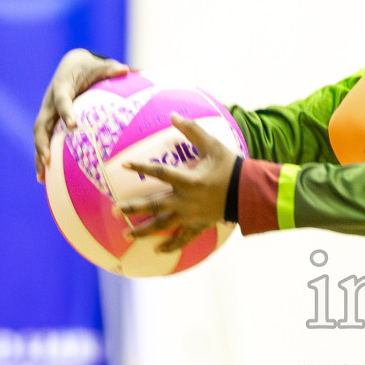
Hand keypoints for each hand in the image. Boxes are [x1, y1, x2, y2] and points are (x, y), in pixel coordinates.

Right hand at [33, 48, 129, 181]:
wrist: (70, 66)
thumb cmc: (88, 68)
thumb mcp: (98, 66)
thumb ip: (110, 69)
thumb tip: (126, 69)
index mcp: (61, 88)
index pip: (62, 101)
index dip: (66, 112)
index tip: (72, 124)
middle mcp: (49, 102)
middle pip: (41, 125)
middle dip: (42, 143)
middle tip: (48, 159)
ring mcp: (47, 113)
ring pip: (39, 136)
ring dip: (39, 155)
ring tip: (41, 177)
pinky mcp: (48, 122)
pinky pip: (43, 141)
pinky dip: (42, 157)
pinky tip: (45, 178)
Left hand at [114, 113, 239, 252]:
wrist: (249, 192)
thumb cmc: (230, 167)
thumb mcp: (212, 145)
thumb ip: (192, 130)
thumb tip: (173, 114)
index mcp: (188, 180)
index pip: (159, 172)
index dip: (141, 167)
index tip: (124, 165)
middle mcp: (185, 200)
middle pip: (154, 206)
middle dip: (133, 208)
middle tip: (115, 210)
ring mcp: (191, 215)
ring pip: (163, 225)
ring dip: (144, 231)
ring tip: (126, 234)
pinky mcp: (199, 225)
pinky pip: (183, 238)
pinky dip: (171, 246)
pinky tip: (158, 251)